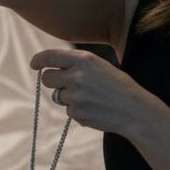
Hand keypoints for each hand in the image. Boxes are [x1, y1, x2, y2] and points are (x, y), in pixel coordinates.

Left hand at [31, 47, 147, 134]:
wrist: (134, 110)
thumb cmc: (118, 87)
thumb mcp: (100, 66)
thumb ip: (78, 64)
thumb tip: (52, 67)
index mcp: (83, 59)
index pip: (50, 56)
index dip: (39, 60)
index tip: (34, 64)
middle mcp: (76, 75)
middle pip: (47, 78)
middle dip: (53, 82)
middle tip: (67, 85)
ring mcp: (75, 96)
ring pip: (57, 96)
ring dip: (68, 98)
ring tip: (90, 99)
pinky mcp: (76, 113)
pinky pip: (68, 111)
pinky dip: (78, 111)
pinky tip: (95, 110)